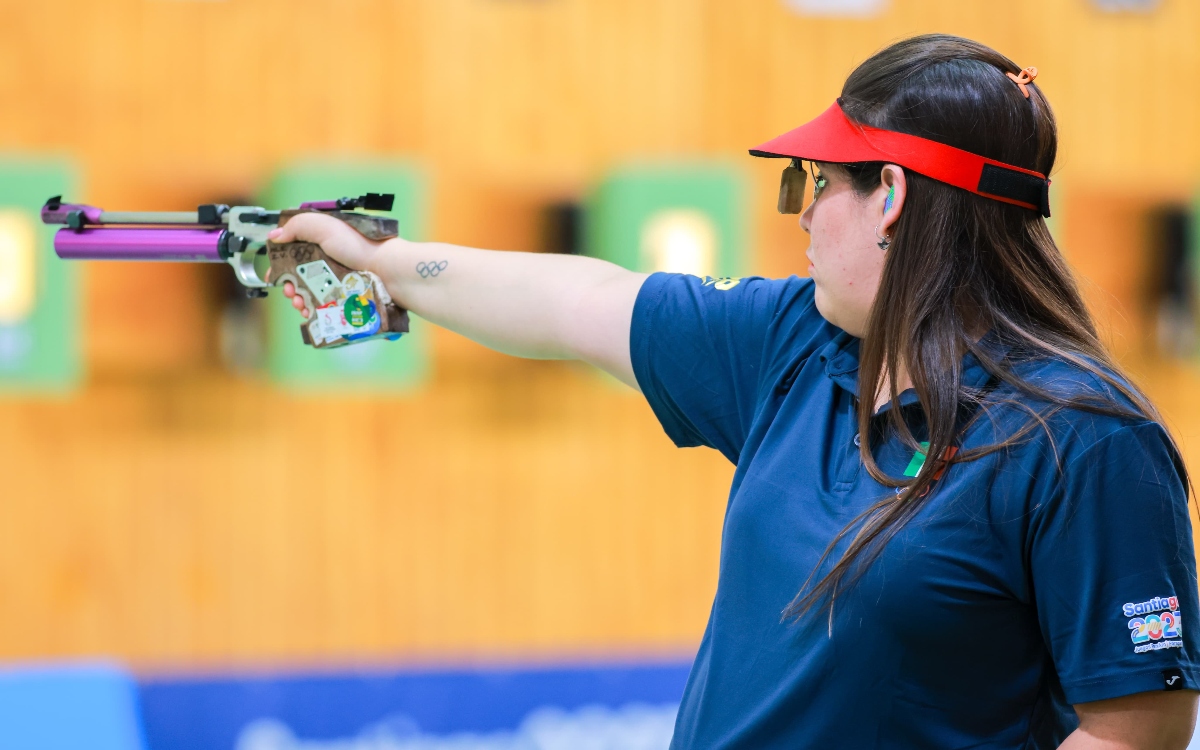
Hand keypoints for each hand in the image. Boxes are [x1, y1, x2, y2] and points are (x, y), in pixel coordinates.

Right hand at [267, 212, 385, 317]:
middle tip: (290, 292)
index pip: (293, 253)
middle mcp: (326, 261)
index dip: (280, 265)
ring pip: (308, 293)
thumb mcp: (324, 226)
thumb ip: (296, 227)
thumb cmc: (358, 245)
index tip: (273, 277)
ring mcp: (334, 281)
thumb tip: (273, 236)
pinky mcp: (342, 297)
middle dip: (288, 285)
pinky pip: (321, 305)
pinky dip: (311, 309)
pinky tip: (308, 312)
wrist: (386, 270)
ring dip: (297, 299)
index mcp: (320, 242)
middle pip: (298, 276)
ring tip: (298, 303)